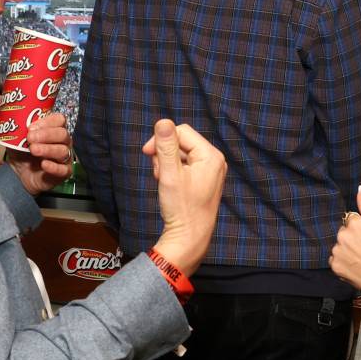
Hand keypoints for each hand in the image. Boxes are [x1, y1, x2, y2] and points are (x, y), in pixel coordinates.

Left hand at [0, 96, 72, 194]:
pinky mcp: (63, 173)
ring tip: (33, 150)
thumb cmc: (22, 153)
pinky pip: (63, 169)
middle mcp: (62, 142)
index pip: (59, 119)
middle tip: (30, 138)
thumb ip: (6, 117)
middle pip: (63, 134)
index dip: (47, 121)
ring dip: (48, 149)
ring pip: (63, 151)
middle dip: (46, 134)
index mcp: (53, 129)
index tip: (31, 126)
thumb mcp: (13, 135)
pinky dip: (54, 167)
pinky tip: (44, 165)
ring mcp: (64, 157)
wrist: (20, 176)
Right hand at [144, 120, 225, 276]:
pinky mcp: (203, 180)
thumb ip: (166, 146)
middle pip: (182, 142)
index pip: (182, 131)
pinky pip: (185, 165)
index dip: (162, 139)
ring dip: (166, 163)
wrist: (189, 238)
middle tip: (158, 173)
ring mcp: (210, 171)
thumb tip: (162, 122)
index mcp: (211, 156)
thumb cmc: (181, 208)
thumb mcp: (169, 174)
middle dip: (164, 154)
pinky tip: (169, 185)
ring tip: (164, 181)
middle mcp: (214, 161)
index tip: (146, 153)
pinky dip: (172, 172)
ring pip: (180, 154)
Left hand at [329, 184, 360, 289]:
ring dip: (347, 248)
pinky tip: (356, 264)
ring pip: (339, 244)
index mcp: (354, 224)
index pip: (352, 219)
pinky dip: (343, 260)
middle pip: (344, 231)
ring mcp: (337, 252)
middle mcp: (342, 236)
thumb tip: (359, 190)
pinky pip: (336, 258)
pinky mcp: (334, 266)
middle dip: (353, 236)